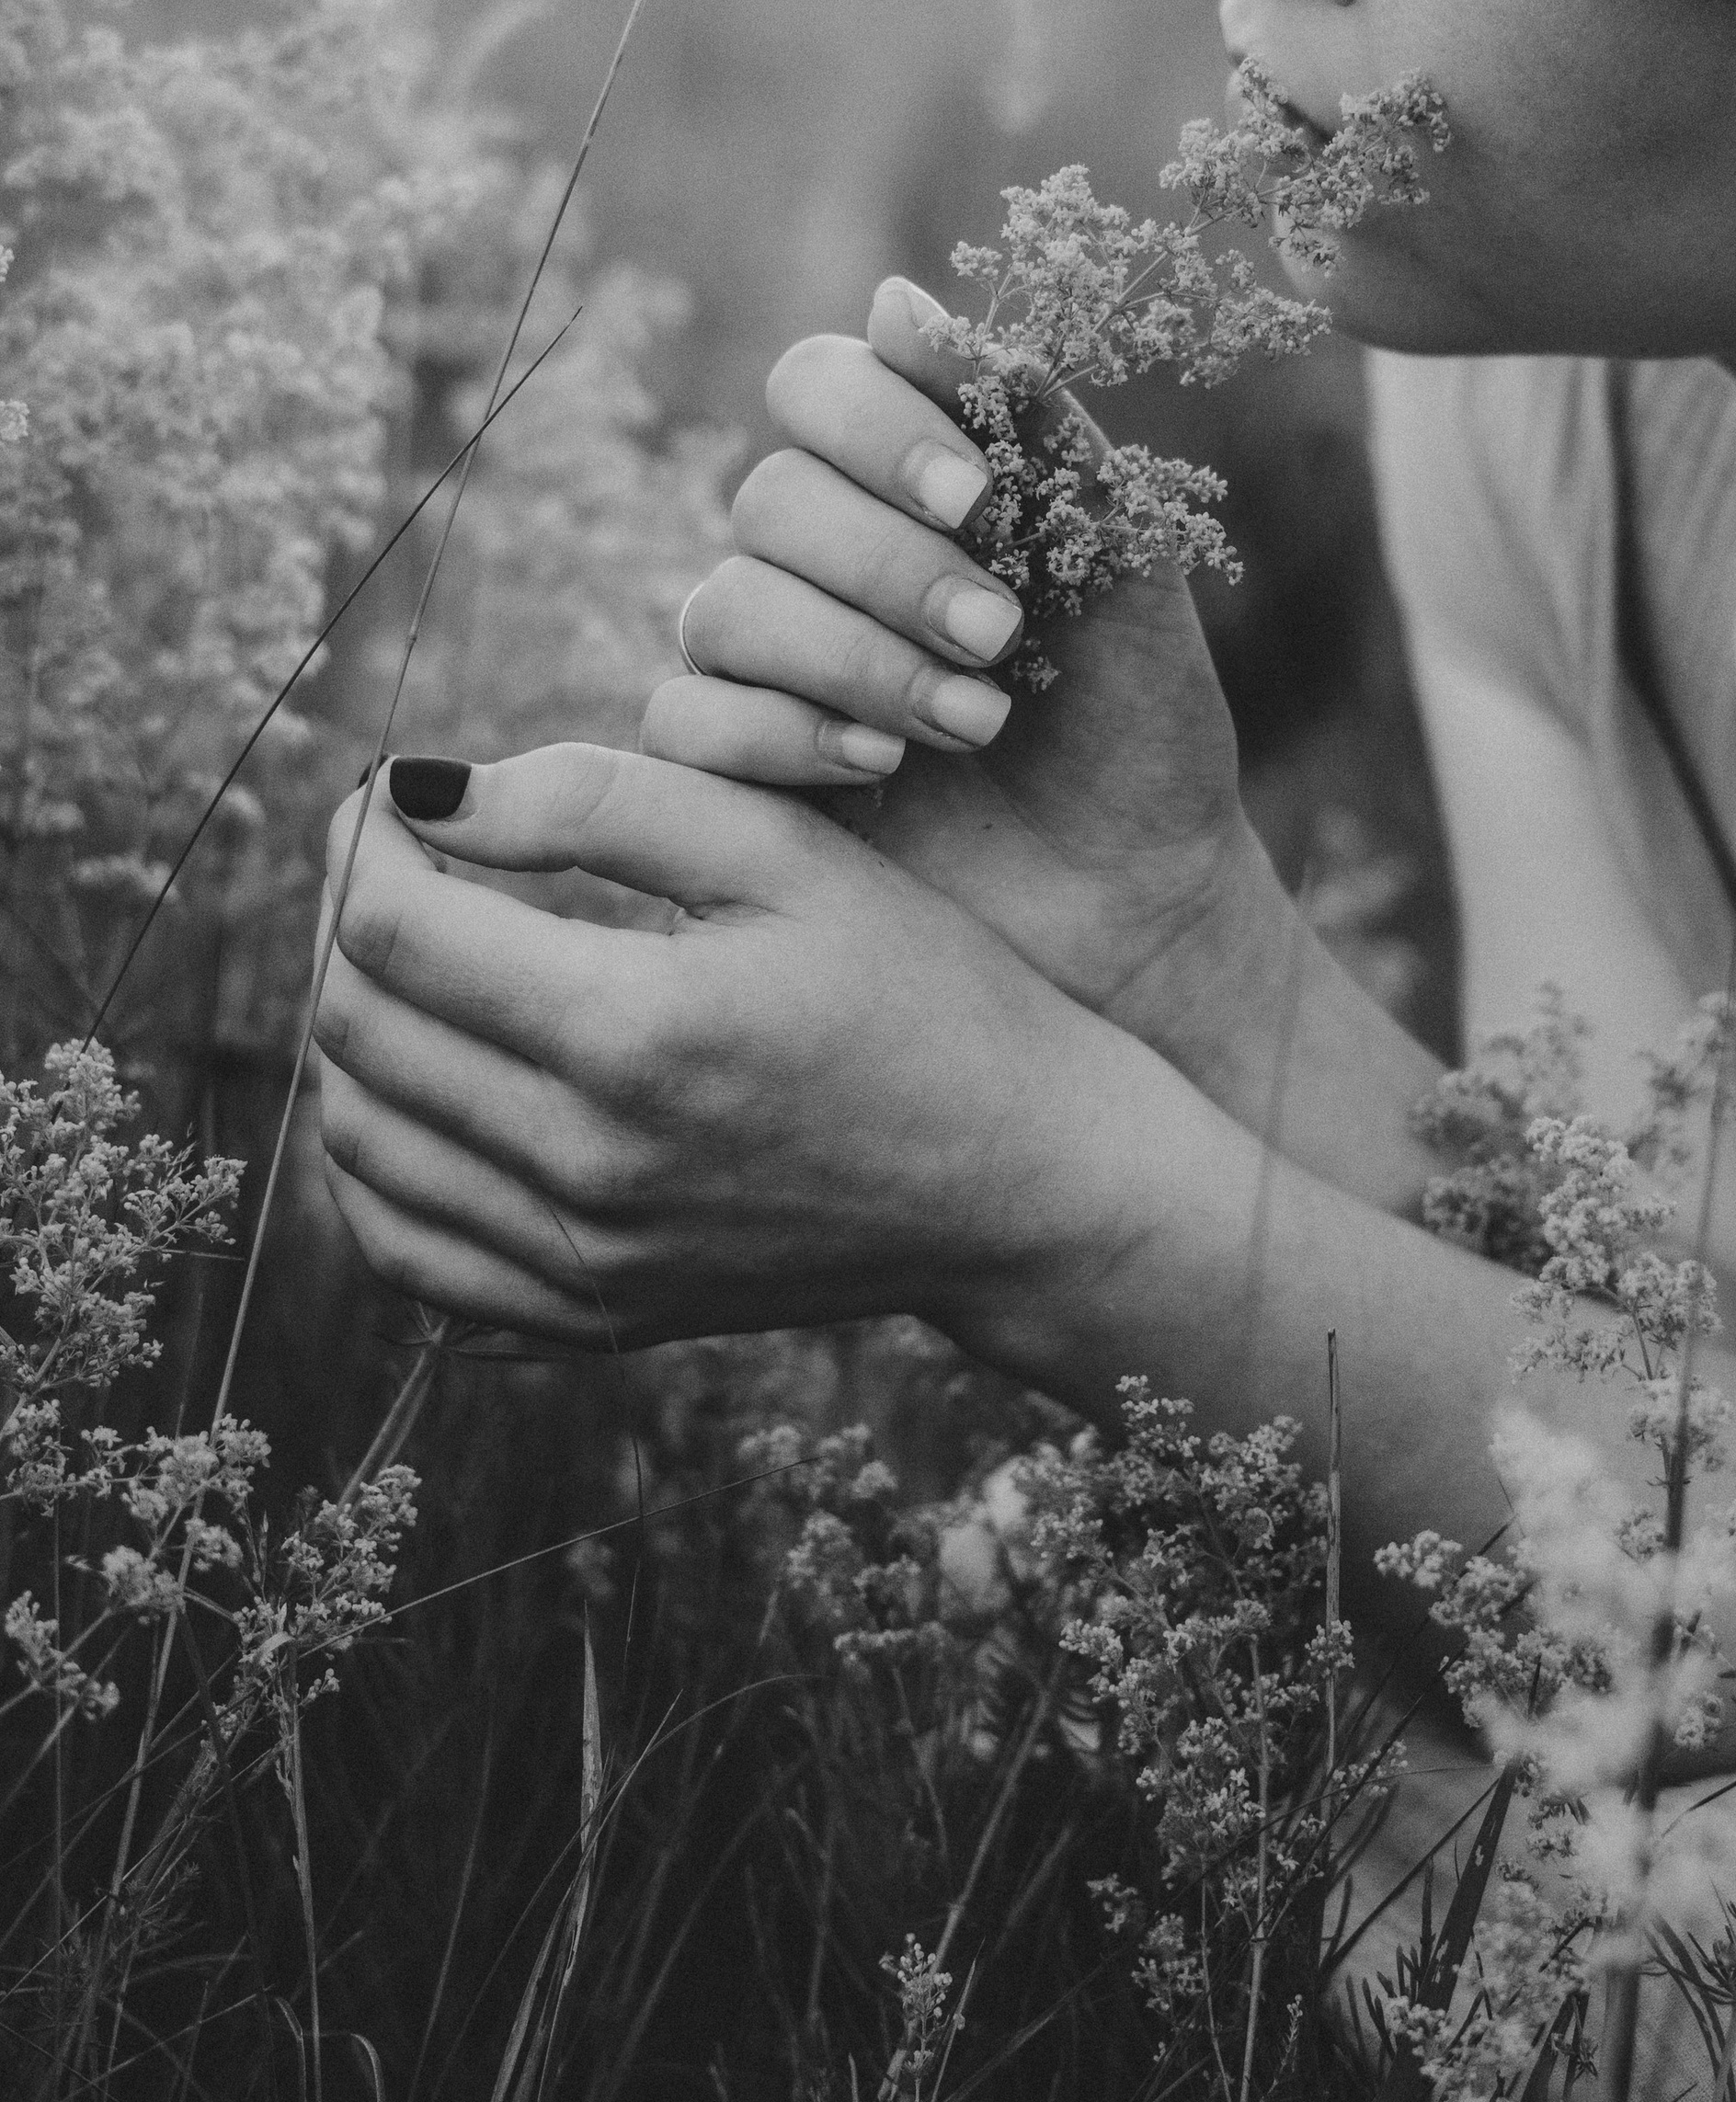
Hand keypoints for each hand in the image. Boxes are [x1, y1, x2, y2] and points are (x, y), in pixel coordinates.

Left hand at [312, 745, 1109, 1348]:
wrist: (1021, 1181)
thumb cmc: (921, 990)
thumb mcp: (789, 854)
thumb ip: (601, 799)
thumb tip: (421, 787)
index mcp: (637, 1031)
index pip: (396, 930)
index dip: (365, 841)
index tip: (391, 792)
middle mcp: (590, 1164)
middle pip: (360, 1030)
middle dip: (348, 919)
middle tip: (397, 858)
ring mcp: (585, 1258)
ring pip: (362, 1141)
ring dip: (352, 1033)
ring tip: (415, 960)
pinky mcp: (593, 1314)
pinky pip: (406, 1252)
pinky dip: (375, 1164)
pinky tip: (420, 1089)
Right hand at [640, 278, 1292, 1072]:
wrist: (1144, 895)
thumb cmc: (1140, 719)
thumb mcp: (1120, 561)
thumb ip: (1026, 422)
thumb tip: (891, 294)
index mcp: (901, 481)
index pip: (816, 385)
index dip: (878, 430)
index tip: (979, 501)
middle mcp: (814, 560)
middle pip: (769, 502)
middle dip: (888, 568)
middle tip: (1001, 637)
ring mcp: (763, 665)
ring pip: (723, 609)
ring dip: (854, 660)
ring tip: (978, 722)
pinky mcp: (732, 772)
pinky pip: (686, 719)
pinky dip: (783, 735)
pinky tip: (882, 768)